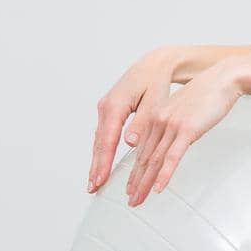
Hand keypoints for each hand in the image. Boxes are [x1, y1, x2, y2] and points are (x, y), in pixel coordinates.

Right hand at [88, 47, 181, 193]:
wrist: (155, 63)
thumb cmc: (157, 80)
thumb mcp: (154, 101)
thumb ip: (142, 122)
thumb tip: (130, 143)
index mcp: (116, 105)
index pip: (107, 139)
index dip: (103, 162)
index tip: (100, 179)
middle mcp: (106, 106)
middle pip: (99, 142)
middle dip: (96, 166)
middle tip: (93, 187)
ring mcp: (106, 108)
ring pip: (100, 139)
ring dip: (97, 160)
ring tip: (95, 181)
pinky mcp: (110, 110)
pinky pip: (104, 134)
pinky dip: (102, 150)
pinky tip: (102, 163)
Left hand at [123, 62, 244, 206]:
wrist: (222, 79)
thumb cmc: (207, 94)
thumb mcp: (184, 110)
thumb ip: (173, 124)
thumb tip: (172, 140)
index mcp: (156, 117)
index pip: (142, 150)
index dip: (135, 171)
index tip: (131, 186)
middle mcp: (159, 122)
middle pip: (144, 158)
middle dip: (136, 182)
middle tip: (131, 200)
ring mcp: (171, 126)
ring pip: (155, 160)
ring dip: (145, 183)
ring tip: (139, 199)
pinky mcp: (187, 130)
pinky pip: (173, 157)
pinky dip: (164, 174)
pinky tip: (158, 188)